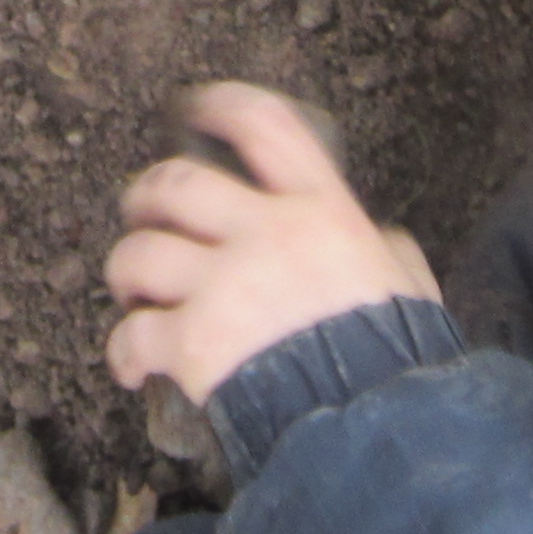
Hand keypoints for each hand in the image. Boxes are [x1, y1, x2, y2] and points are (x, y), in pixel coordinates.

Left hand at [103, 85, 438, 403]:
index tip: (194, 108)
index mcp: (321, 212)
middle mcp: (264, 234)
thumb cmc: (399, 359)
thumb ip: (388, 255)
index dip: (222, 107)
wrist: (377, 426)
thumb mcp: (409, 288)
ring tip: (133, 294)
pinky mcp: (192, 342)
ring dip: (125, 273)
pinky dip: (123, 352)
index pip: (264, 127)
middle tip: (143, 213)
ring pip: (138, 255)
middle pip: (176, 184)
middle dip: (146, 195)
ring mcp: (222, 286)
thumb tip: (384, 241)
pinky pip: (131, 336)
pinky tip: (133, 369)